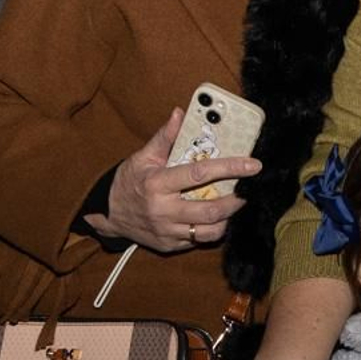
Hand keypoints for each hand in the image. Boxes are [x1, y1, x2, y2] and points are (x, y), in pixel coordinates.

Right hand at [85, 107, 261, 252]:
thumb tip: (180, 113)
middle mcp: (163, 210)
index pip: (200, 174)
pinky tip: (215, 217)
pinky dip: (212, 229)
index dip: (230, 168)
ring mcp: (167, 231)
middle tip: (245, 191)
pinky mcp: (170, 245)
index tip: (252, 165)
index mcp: (157, 184)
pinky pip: (198, 240)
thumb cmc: (128, 181)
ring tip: (232, 205)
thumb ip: (164, 137)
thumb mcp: (142, 157)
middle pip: (211, 210)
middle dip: (235, 201)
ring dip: (227, 218)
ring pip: (209, 231)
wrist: (108, 214)